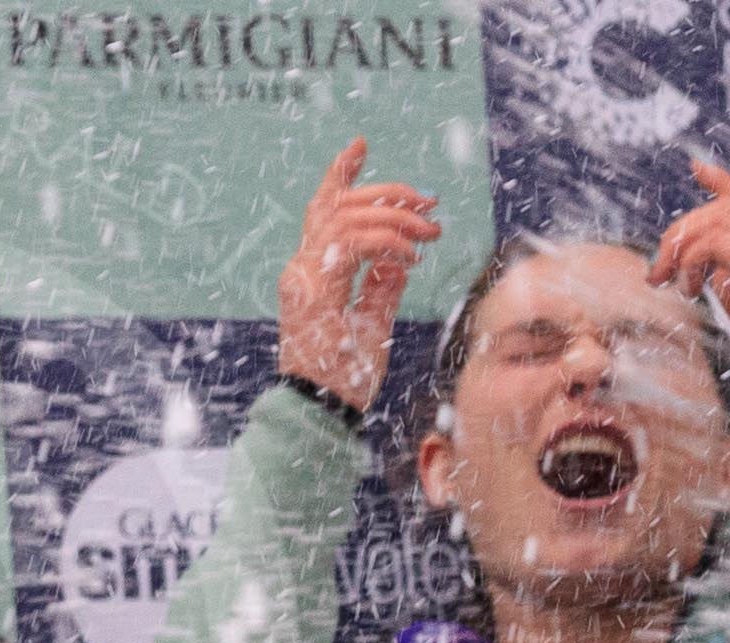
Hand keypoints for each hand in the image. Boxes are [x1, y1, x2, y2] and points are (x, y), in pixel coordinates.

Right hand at [278, 136, 440, 414]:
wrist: (321, 412)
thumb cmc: (344, 378)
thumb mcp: (372, 323)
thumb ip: (381, 286)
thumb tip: (400, 257)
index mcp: (309, 274)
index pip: (322, 210)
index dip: (340, 173)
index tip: (361, 144)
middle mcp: (300, 270)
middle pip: (339, 204)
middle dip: (389, 194)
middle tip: (429, 204)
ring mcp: (304, 279)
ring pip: (349, 216)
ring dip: (396, 217)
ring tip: (429, 233)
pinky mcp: (317, 291)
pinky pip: (356, 244)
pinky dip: (389, 242)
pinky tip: (411, 257)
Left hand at [651, 158, 729, 382]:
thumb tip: (707, 272)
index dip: (725, 184)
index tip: (697, 168)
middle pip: (726, 209)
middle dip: (681, 230)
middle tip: (657, 272)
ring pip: (717, 219)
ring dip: (681, 247)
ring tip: (671, 282)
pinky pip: (716, 243)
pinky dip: (691, 260)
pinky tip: (689, 288)